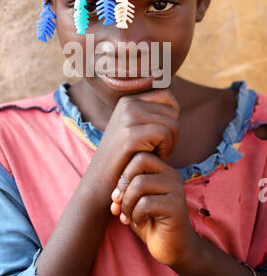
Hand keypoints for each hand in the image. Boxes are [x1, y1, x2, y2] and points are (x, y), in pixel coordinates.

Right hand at [84, 88, 180, 205]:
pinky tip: (155, 157)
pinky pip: (164, 135)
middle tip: (160, 149)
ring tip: (157, 153)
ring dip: (171, 143)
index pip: (166, 96)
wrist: (100, 180)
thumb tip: (175, 106)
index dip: (172, 116)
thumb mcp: (135, 128)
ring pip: (172, 123)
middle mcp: (128, 104)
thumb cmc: (125, 157)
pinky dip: (166, 149)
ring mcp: (128, 117)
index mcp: (128, 100)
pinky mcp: (130, 135)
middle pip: (173, 111)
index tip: (162, 135)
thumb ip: (151, 115)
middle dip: (173, 133)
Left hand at [110, 151, 200, 266]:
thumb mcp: (133, 201)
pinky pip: (146, 203)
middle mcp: (171, 175)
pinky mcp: (176, 206)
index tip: (116, 195)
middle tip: (119, 204)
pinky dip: (136, 215)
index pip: (139, 154)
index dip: (123, 173)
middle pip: (139, 161)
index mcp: (162, 170)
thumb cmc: (149, 222)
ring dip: (127, 203)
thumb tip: (109, 187)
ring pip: (139, 183)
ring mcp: (176, 189)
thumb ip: (124, 188)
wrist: (172, 248)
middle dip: (123, 185)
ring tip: (129, 216)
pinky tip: (140, 223)